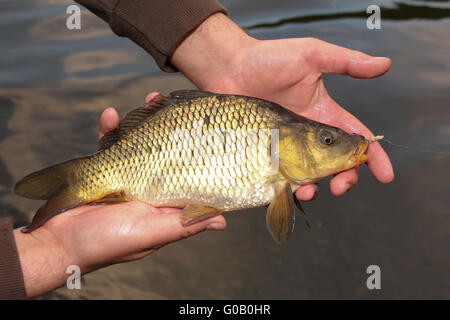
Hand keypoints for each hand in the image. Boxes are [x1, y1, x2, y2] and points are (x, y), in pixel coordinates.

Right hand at [15, 108, 225, 297]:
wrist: (60, 245)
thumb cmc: (108, 244)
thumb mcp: (151, 234)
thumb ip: (183, 225)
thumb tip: (223, 220)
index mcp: (165, 202)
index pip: (186, 171)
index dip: (195, 149)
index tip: (201, 125)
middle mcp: (150, 187)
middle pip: (165, 151)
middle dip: (170, 126)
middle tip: (173, 104)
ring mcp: (127, 178)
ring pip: (139, 143)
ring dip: (143, 120)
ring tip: (149, 99)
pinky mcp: (104, 172)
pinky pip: (108, 145)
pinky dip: (109, 129)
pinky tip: (109, 115)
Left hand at [171, 13, 393, 199]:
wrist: (229, 68)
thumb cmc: (269, 59)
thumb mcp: (311, 54)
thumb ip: (345, 61)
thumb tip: (385, 64)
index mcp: (323, 116)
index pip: (355, 139)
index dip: (373, 157)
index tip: (386, 175)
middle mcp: (307, 137)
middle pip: (336, 165)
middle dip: (346, 179)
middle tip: (342, 186)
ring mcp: (284, 149)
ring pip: (308, 177)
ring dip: (316, 188)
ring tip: (310, 189)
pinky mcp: (263, 156)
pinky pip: (277, 178)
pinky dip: (286, 190)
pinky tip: (286, 189)